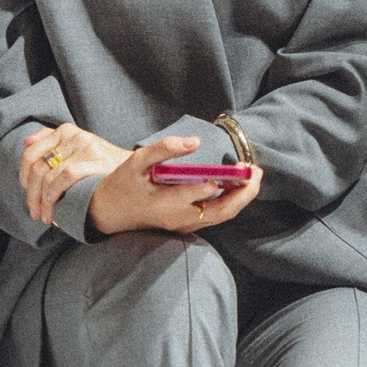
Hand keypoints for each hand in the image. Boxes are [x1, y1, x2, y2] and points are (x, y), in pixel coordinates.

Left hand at [19, 122, 126, 226]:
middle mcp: (73, 135)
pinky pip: (64, 177)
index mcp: (65, 131)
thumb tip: (26, 142)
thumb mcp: (78, 148)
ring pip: (47, 175)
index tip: (27, 192)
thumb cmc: (103, 164)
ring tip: (45, 217)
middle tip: (34, 212)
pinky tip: (55, 208)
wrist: (136, 171)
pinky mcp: (94, 160)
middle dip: (31, 194)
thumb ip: (52, 142)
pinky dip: (54, 195)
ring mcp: (84, 146)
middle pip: (36, 166)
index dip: (23, 175)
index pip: (30, 152)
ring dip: (42, 201)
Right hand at [87, 134, 261, 238]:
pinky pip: (216, 215)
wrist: (111, 211)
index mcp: (160, 204)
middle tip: (256, 172)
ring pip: (221, 216)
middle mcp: (176, 219)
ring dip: (241, 197)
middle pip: (218, 212)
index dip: (207, 187)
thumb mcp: (136, 161)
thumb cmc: (124, 183)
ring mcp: (184, 225)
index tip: (220, 176)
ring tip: (253, 174)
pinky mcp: (188, 225)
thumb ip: (163, 149)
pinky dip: (231, 200)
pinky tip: (239, 183)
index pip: (189, 197)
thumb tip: (194, 142)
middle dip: (242, 194)